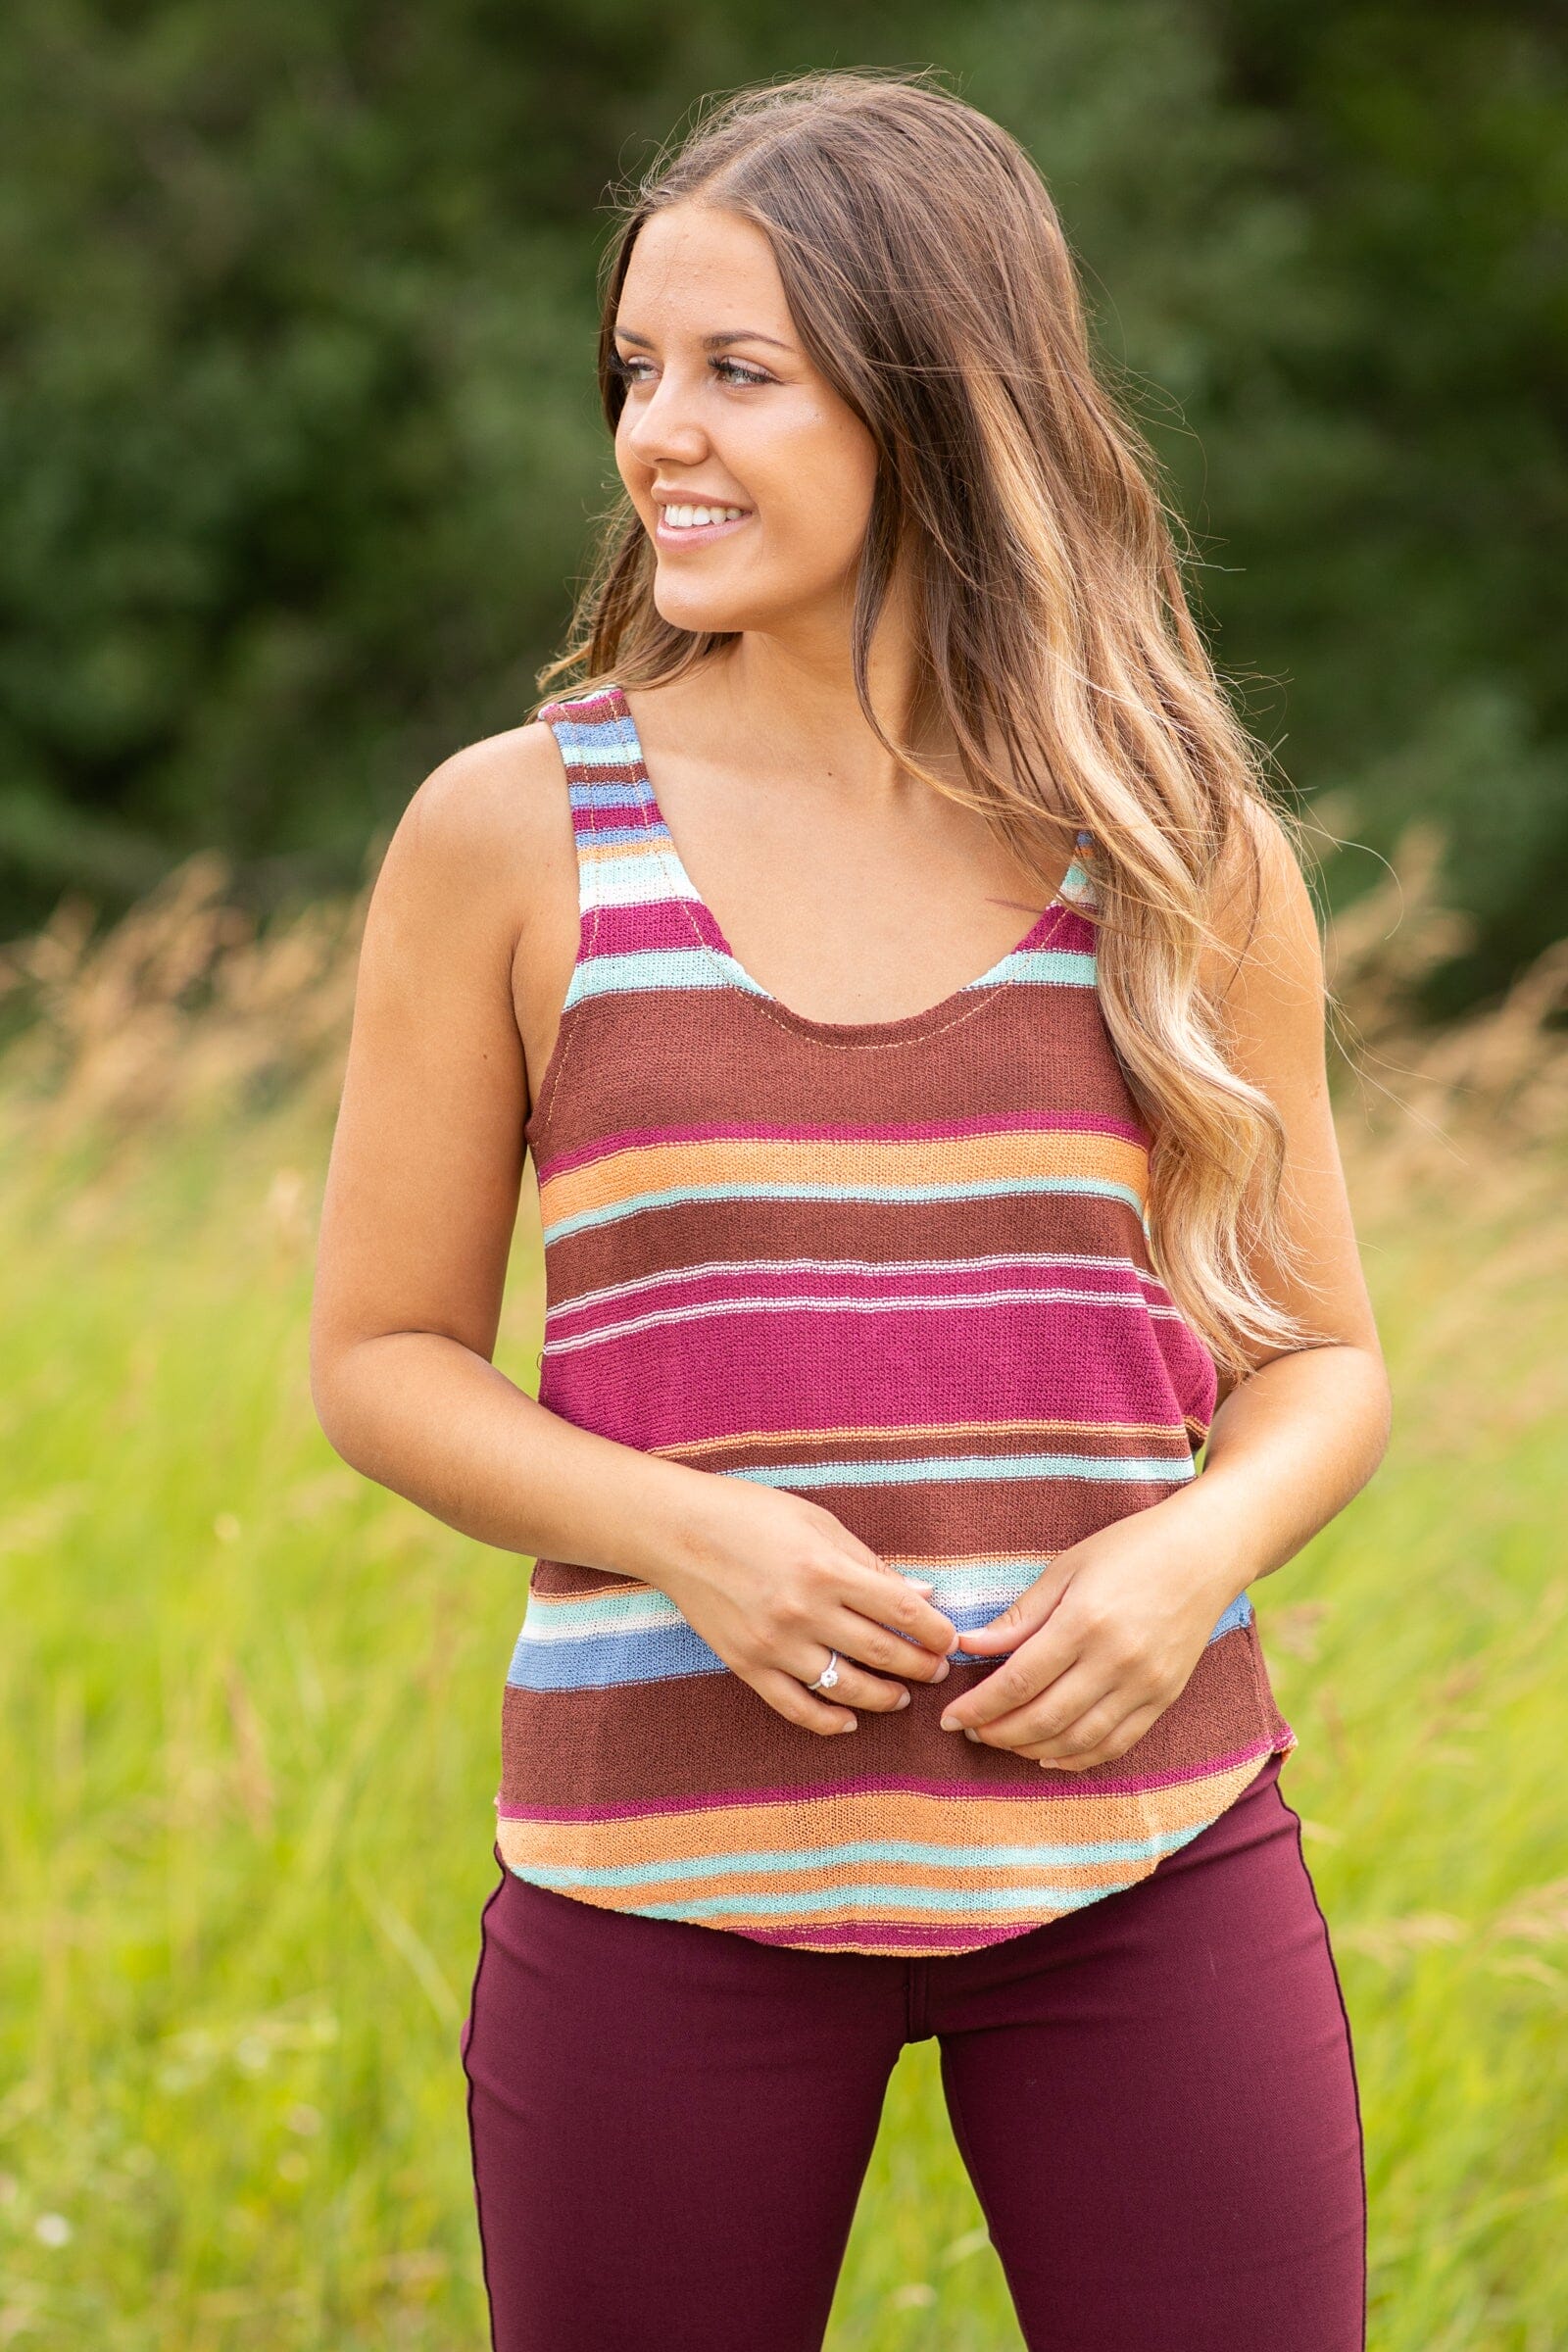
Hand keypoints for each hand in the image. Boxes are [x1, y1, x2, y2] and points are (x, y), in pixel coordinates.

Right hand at [656, 1476, 956, 1735]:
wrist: (676, 1531)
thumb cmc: (751, 1514)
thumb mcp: (818, 1523)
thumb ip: (870, 1563)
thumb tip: (923, 1594)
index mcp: (827, 1568)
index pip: (903, 1611)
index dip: (935, 1632)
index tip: (949, 1640)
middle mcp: (804, 1611)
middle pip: (882, 1653)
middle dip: (919, 1667)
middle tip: (936, 1672)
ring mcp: (774, 1643)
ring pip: (846, 1687)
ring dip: (884, 1697)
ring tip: (900, 1697)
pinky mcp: (747, 1665)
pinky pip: (796, 1707)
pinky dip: (829, 1721)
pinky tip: (850, 1721)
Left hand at [937, 1498, 1245, 1769]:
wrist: (1205, 1553)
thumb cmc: (1129, 1550)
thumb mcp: (1066, 1568)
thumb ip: (1020, 1616)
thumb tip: (969, 1645)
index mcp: (1084, 1622)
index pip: (1019, 1681)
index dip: (979, 1706)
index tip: (950, 1718)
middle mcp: (1116, 1661)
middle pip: (1044, 1718)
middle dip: (998, 1733)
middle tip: (970, 1731)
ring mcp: (1145, 1685)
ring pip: (1078, 1740)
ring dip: (1032, 1749)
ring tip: (1003, 1741)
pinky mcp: (1164, 1698)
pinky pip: (1117, 1743)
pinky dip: (1079, 1757)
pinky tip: (1050, 1755)